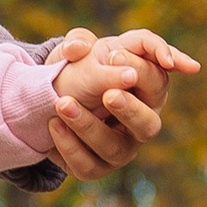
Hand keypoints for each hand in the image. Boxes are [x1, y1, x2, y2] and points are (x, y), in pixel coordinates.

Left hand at [44, 25, 199, 181]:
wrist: (47, 98)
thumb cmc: (78, 70)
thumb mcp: (78, 48)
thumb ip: (79, 40)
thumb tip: (80, 48)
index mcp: (147, 89)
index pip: (158, 80)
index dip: (142, 68)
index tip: (114, 56)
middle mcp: (140, 122)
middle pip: (149, 125)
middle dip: (130, 110)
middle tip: (108, 94)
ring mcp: (120, 148)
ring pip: (114, 148)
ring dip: (88, 126)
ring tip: (62, 103)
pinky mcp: (96, 166)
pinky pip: (88, 165)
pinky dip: (69, 145)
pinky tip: (54, 124)